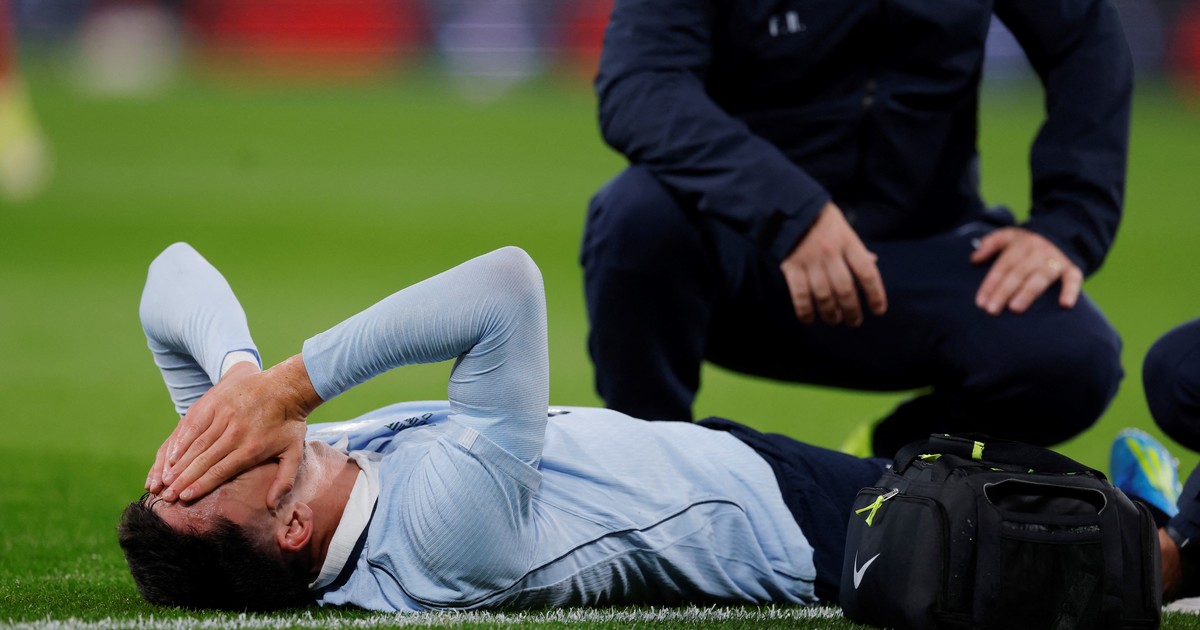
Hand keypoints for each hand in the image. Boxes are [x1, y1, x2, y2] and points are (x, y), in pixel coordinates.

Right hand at [146, 354, 321, 507]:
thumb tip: (272, 507)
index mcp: (251, 448)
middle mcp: (234, 433)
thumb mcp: (294, 453)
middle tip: (167, 496)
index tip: (184, 497)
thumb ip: (284, 481)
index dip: (201, 485)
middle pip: (203, 461)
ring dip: (176, 464)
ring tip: (163, 481)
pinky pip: (191, 425)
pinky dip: (178, 441)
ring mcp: (223, 416)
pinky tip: (168, 456)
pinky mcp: (214, 403)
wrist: (287, 385)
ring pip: (194, 444)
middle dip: (183, 480)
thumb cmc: (290, 422)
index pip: (220, 471)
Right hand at [780, 202, 887, 325]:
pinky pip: (799, 295)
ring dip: (831, 313)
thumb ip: (857, 248)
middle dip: (852, 310)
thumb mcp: (845, 228)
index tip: (878, 310)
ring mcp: (810, 261)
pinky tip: (809, 319)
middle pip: (845, 289)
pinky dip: (805, 310)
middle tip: (855, 321)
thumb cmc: (821, 219)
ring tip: (835, 320)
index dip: (875, 294)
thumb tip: (873, 262)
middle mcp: (831, 254)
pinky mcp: (792, 267)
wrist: (789, 207)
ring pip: (824, 295)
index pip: (867, 273)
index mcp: (848, 242)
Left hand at [970, 227, 1081, 314]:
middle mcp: (1039, 251)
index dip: (991, 283)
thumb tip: (973, 258)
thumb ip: (990, 244)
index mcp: (1021, 244)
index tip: (981, 302)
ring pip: (1041, 277)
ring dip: (1028, 292)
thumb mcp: (1008, 236)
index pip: (1003, 266)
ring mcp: (1056, 260)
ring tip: (1015, 308)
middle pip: (1018, 273)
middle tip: (992, 310)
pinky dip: (1070, 291)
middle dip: (1003, 291)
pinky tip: (1065, 304)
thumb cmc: (1027, 243)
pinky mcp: (1072, 269)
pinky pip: (1074, 279)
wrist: (1061, 235)